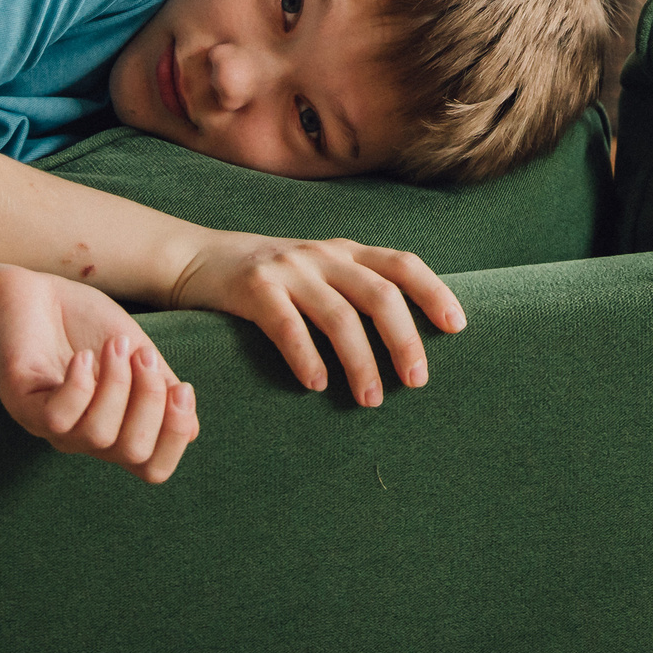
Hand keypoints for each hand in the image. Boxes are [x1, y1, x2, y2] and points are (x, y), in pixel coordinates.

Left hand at [0, 264, 198, 484]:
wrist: (32, 289)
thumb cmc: (83, 322)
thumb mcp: (135, 352)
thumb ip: (160, 388)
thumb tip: (191, 432)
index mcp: (115, 427)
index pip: (151, 468)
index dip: (174, 437)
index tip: (183, 389)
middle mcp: (83, 436)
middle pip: (133, 453)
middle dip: (151, 400)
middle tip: (142, 354)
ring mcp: (51, 424)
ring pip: (98, 435)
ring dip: (117, 383)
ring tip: (113, 345)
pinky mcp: (22, 405)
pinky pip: (59, 418)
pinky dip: (80, 385)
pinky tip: (82, 357)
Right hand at [170, 233, 465, 406]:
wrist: (196, 258)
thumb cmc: (271, 281)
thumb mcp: (319, 275)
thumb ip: (356, 293)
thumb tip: (408, 343)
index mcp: (346, 253)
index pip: (403, 264)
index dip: (433, 292)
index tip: (456, 327)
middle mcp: (323, 255)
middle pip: (379, 294)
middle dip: (403, 339)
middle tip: (416, 381)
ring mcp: (288, 269)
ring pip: (338, 315)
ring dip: (360, 360)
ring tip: (370, 400)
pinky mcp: (253, 287)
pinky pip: (286, 324)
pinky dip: (306, 355)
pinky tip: (316, 384)